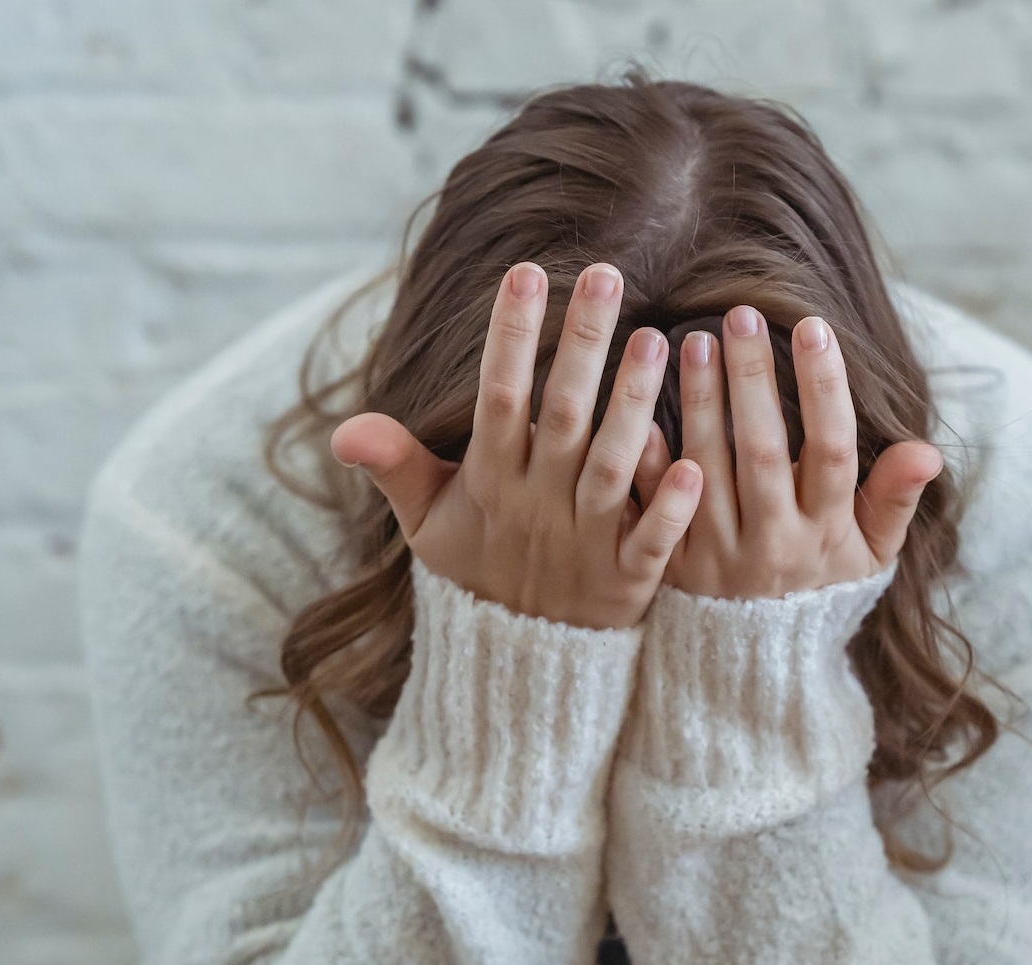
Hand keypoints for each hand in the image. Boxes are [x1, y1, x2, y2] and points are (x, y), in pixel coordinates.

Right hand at [329, 262, 704, 629]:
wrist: (517, 660)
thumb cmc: (476, 569)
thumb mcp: (426, 522)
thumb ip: (395, 467)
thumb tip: (340, 429)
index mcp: (491, 481)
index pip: (497, 398)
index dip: (509, 339)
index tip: (525, 273)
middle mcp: (539, 504)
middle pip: (562, 416)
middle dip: (582, 345)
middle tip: (607, 273)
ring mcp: (585, 542)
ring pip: (611, 466)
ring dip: (631, 407)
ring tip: (653, 341)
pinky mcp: (626, 580)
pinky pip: (649, 542)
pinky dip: (666, 509)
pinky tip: (690, 463)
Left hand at [632, 306, 942, 600]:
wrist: (755, 661)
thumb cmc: (819, 586)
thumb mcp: (869, 554)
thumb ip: (893, 500)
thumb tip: (927, 451)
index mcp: (825, 532)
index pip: (832, 450)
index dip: (825, 388)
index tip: (813, 326)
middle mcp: (771, 543)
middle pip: (762, 450)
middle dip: (752, 380)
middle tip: (739, 315)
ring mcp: (718, 555)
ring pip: (706, 468)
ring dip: (700, 403)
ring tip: (695, 341)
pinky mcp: (672, 564)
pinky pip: (655, 507)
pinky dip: (647, 462)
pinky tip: (637, 409)